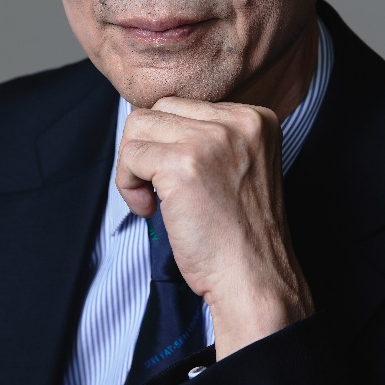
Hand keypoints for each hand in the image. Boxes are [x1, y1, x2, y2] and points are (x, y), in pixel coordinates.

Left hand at [116, 97, 314, 358]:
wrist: (254, 278)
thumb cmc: (240, 234)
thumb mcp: (240, 167)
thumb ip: (209, 138)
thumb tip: (151, 123)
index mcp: (257, 118)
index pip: (185, 106)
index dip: (169, 144)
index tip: (181, 181)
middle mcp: (238, 120)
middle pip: (159, 109)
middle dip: (148, 149)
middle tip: (160, 190)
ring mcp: (210, 139)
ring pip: (138, 126)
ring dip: (134, 166)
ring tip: (154, 200)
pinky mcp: (182, 163)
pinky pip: (130, 156)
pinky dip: (127, 185)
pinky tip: (149, 210)